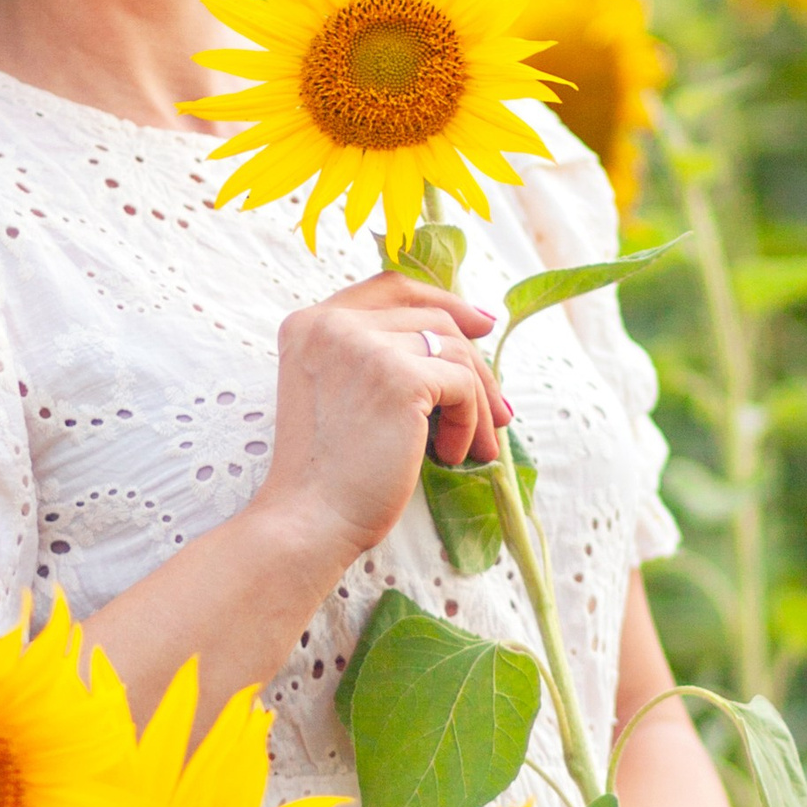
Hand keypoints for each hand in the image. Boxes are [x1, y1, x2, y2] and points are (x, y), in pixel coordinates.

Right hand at [251, 272, 513, 568]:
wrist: (308, 520)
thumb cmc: (328, 473)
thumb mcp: (339, 395)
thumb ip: (376, 357)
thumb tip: (467, 334)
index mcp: (310, 324)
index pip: (390, 286)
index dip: (442, 298)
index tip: (479, 324)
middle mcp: (333, 324)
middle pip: (432, 318)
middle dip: (474, 364)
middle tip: (498, 411)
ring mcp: (365, 346)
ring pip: (454, 352)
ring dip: (476, 403)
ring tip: (475, 447)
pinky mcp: (400, 377)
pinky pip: (462, 386)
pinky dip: (468, 423)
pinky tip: (449, 455)